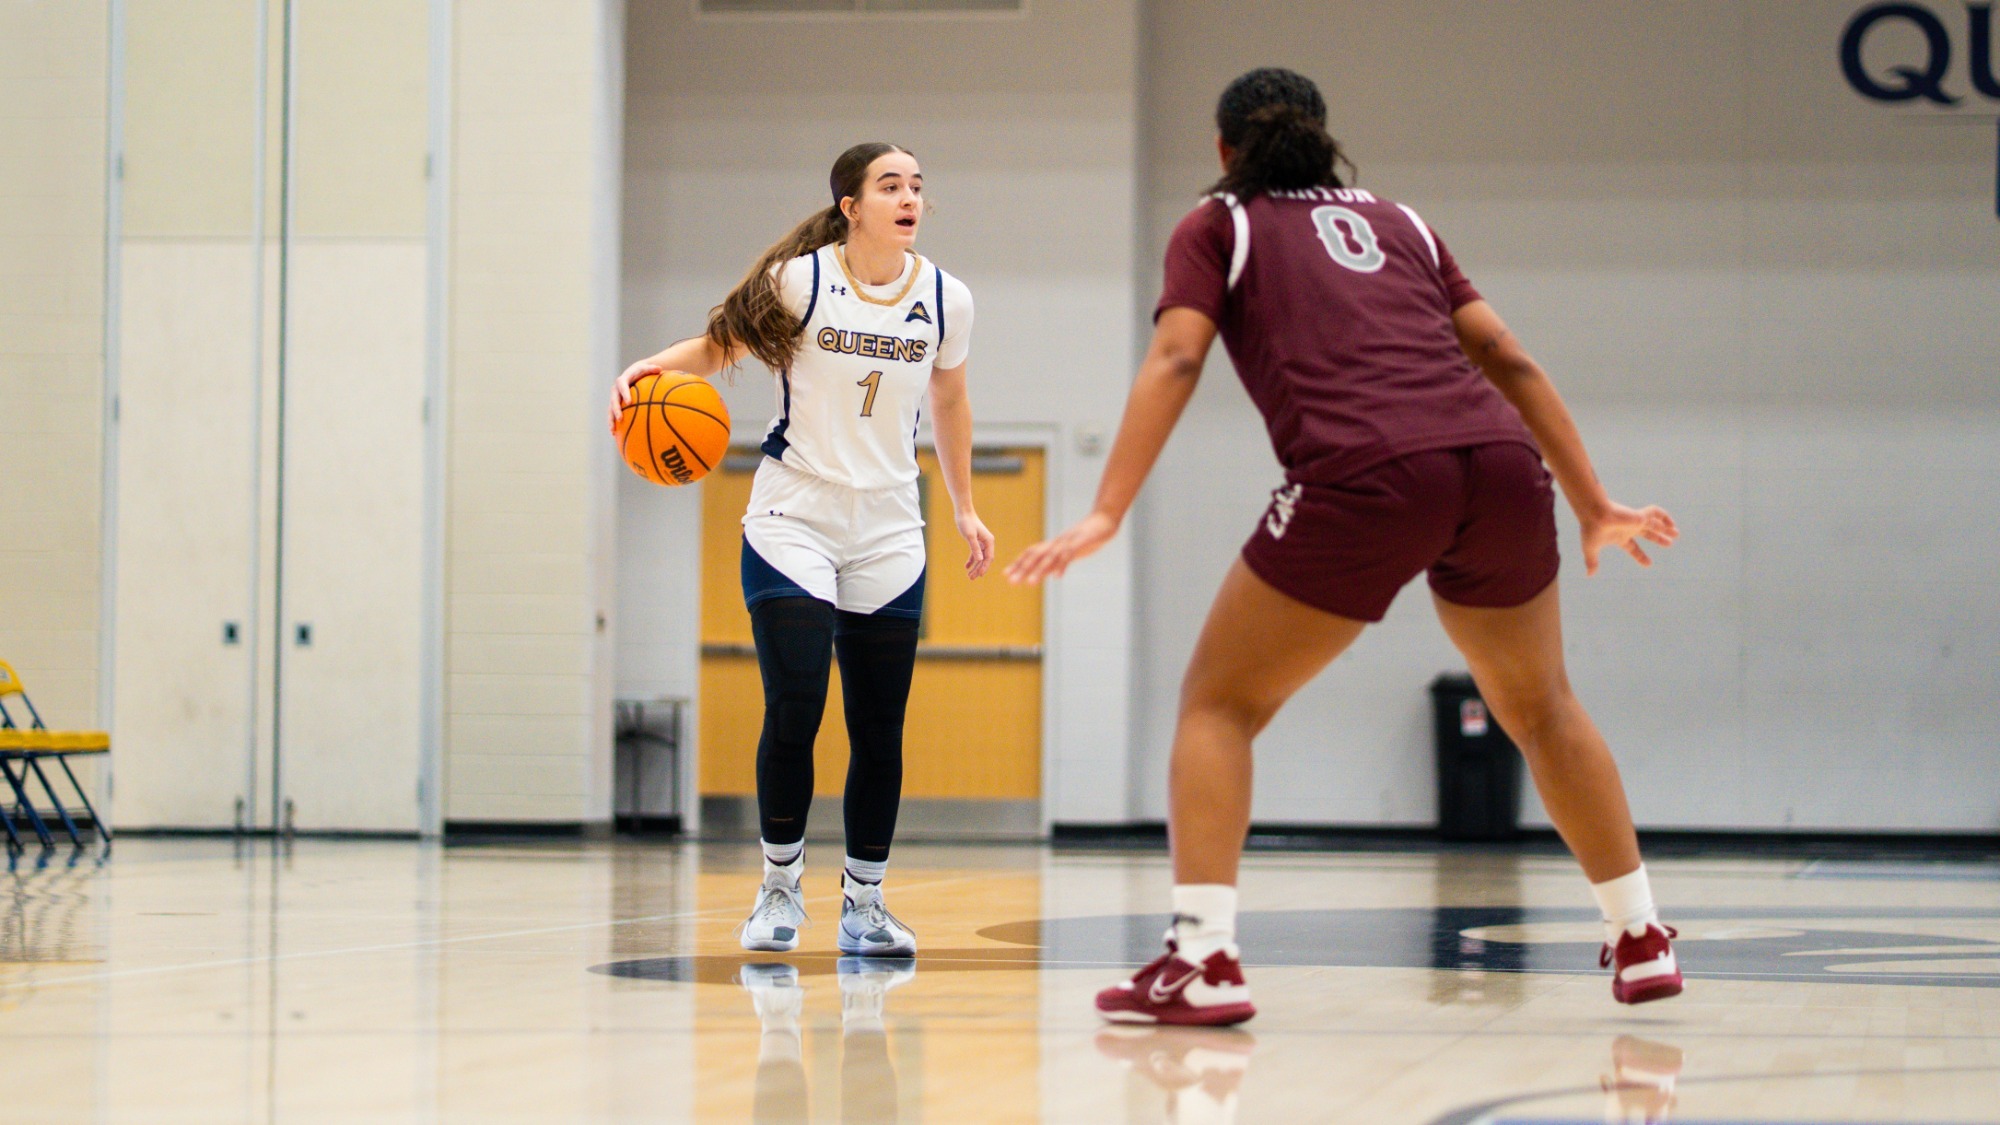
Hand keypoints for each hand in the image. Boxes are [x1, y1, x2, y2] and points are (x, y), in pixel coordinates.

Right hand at [608, 360, 661, 433]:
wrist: (632, 374)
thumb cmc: (642, 372)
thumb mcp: (646, 369)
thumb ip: (651, 369)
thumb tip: (660, 368)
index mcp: (623, 380)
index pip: (622, 385)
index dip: (624, 393)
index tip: (629, 402)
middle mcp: (616, 390)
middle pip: (613, 399)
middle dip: (616, 409)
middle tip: (620, 419)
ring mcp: (615, 398)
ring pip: (610, 409)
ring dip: (611, 420)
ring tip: (613, 431)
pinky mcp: (615, 405)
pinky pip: (612, 415)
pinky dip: (613, 423)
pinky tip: (615, 434)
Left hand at [956, 509, 995, 579]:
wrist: (963, 512)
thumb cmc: (967, 522)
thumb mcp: (970, 536)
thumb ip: (975, 548)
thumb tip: (979, 559)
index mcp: (989, 541)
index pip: (989, 557)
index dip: (984, 567)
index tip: (979, 575)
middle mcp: (987, 543)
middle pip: (985, 559)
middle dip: (979, 569)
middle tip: (971, 578)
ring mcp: (982, 542)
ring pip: (980, 558)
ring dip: (975, 567)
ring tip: (969, 576)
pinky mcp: (976, 541)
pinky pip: (975, 553)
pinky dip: (971, 560)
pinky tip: (966, 567)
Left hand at [1004, 510, 1119, 583]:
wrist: (1104, 521)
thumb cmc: (1088, 537)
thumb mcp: (1071, 551)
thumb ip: (1059, 560)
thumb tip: (1048, 573)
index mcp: (1054, 545)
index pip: (1032, 554)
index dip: (1019, 564)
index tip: (1006, 575)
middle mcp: (1057, 543)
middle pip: (1037, 555)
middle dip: (1023, 569)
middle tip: (1011, 582)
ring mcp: (1069, 542)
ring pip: (1051, 556)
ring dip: (1039, 570)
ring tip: (1030, 582)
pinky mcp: (1081, 542)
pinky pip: (1070, 554)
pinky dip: (1063, 565)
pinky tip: (1057, 577)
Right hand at [1581, 501, 1677, 575]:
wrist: (1594, 514)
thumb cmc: (1591, 530)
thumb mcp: (1591, 549)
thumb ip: (1592, 562)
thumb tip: (1589, 575)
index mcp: (1619, 537)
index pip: (1633, 548)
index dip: (1640, 556)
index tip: (1648, 564)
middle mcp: (1629, 529)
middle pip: (1647, 534)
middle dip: (1658, 539)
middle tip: (1669, 544)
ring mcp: (1635, 521)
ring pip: (1654, 524)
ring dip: (1666, 529)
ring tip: (1677, 534)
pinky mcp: (1640, 516)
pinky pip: (1656, 514)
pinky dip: (1664, 517)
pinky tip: (1671, 524)